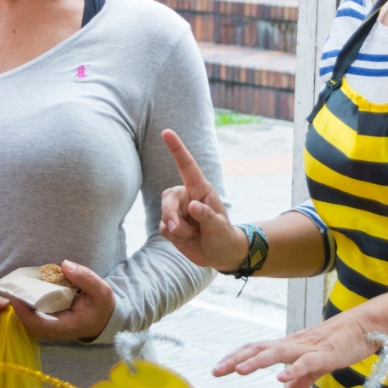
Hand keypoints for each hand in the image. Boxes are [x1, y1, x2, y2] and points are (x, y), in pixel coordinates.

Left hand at [12, 260, 114, 341]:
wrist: (106, 319)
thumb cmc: (102, 306)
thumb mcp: (101, 290)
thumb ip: (84, 277)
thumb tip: (64, 264)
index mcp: (67, 326)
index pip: (39, 324)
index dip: (24, 312)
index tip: (15, 297)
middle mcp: (56, 332)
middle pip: (28, 326)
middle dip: (17, 310)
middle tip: (11, 291)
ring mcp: (52, 330)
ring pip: (28, 324)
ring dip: (20, 310)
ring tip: (15, 291)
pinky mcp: (50, 324)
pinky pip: (33, 319)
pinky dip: (26, 309)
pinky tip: (25, 294)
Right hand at [159, 129, 242, 271]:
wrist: (219, 254)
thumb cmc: (223, 235)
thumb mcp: (220, 227)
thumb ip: (207, 216)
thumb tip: (192, 205)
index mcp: (200, 188)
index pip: (186, 166)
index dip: (176, 148)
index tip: (166, 132)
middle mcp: (186, 196)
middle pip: (168, 197)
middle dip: (170, 214)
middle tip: (179, 229)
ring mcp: (177, 211)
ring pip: (164, 215)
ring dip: (177, 229)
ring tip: (192, 235)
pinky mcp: (170, 225)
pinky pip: (163, 228)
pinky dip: (174, 237)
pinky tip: (186, 239)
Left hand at [213, 308, 378, 387]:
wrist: (364, 327)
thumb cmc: (337, 344)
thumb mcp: (313, 369)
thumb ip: (296, 385)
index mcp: (287, 347)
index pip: (255, 349)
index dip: (236, 357)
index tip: (217, 369)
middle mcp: (292, 344)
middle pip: (259, 348)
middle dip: (236, 359)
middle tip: (216, 371)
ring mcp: (308, 348)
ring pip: (278, 353)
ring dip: (257, 361)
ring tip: (240, 370)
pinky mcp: (326, 354)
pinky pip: (307, 362)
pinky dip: (293, 370)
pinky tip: (280, 378)